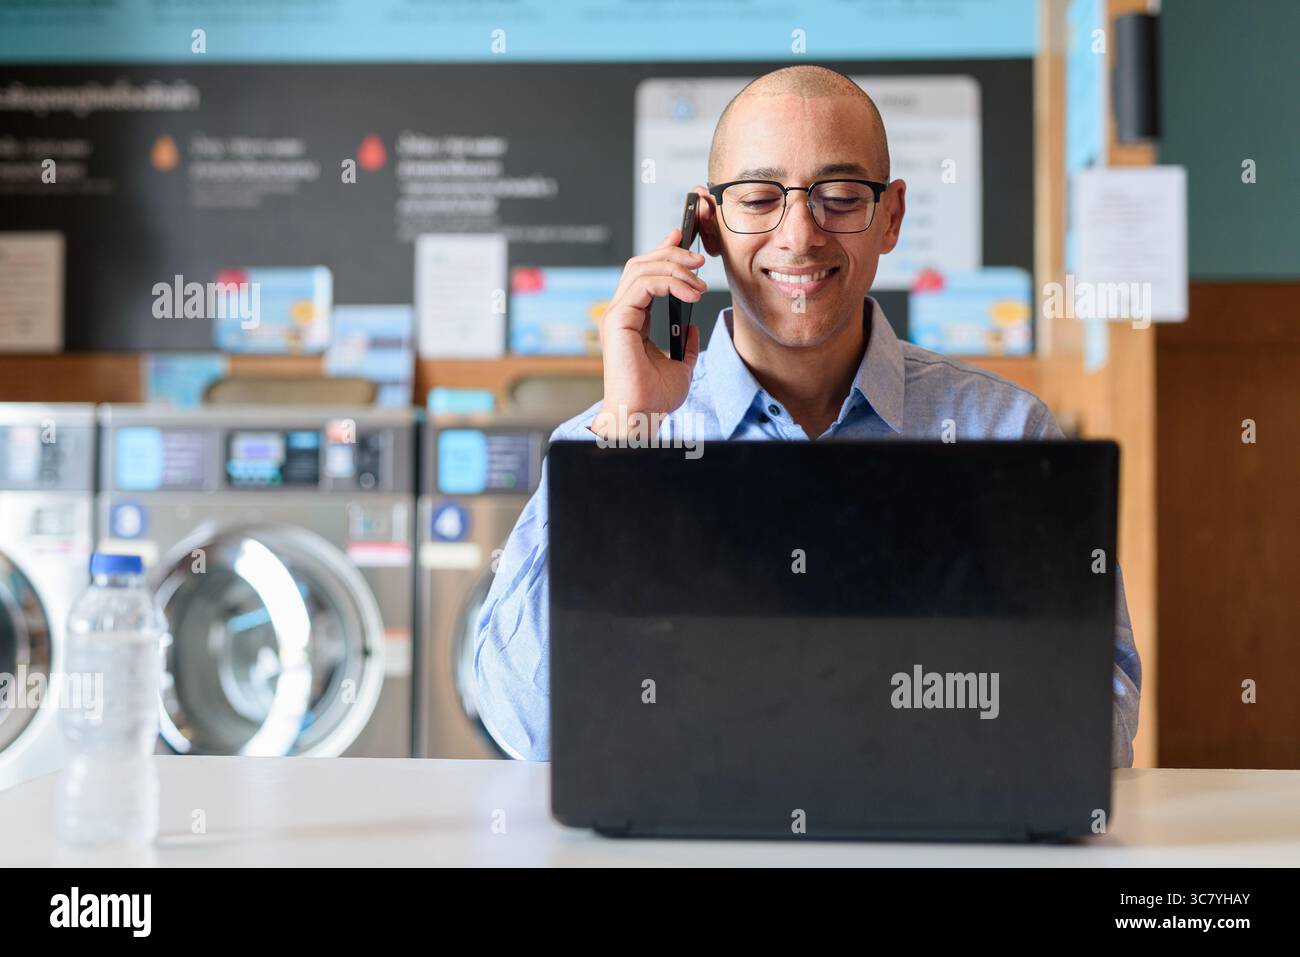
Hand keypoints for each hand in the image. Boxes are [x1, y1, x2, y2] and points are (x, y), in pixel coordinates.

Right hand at [591, 213, 711, 437]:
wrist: (643, 415)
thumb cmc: (655, 398)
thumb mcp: (682, 367)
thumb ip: (687, 345)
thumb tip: (694, 328)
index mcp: (631, 321)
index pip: (644, 276)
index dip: (663, 253)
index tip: (685, 243)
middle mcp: (621, 314)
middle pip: (641, 264)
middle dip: (671, 253)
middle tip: (699, 258)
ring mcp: (616, 315)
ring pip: (642, 268)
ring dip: (675, 267)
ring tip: (699, 279)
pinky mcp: (618, 320)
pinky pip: (644, 284)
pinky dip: (670, 282)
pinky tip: (691, 294)